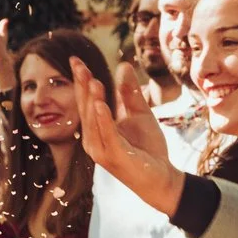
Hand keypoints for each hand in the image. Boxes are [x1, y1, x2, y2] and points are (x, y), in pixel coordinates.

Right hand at [77, 54, 186, 214]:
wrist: (161, 177)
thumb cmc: (147, 148)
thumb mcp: (140, 113)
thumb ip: (129, 92)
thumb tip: (123, 65)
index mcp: (96, 129)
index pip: (86, 100)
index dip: (81, 80)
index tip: (76, 60)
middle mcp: (92, 139)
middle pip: (85, 107)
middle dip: (81, 85)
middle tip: (77, 64)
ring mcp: (100, 149)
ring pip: (93, 120)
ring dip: (92, 99)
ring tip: (92, 80)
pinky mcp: (113, 156)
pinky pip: (106, 134)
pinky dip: (103, 119)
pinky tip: (100, 104)